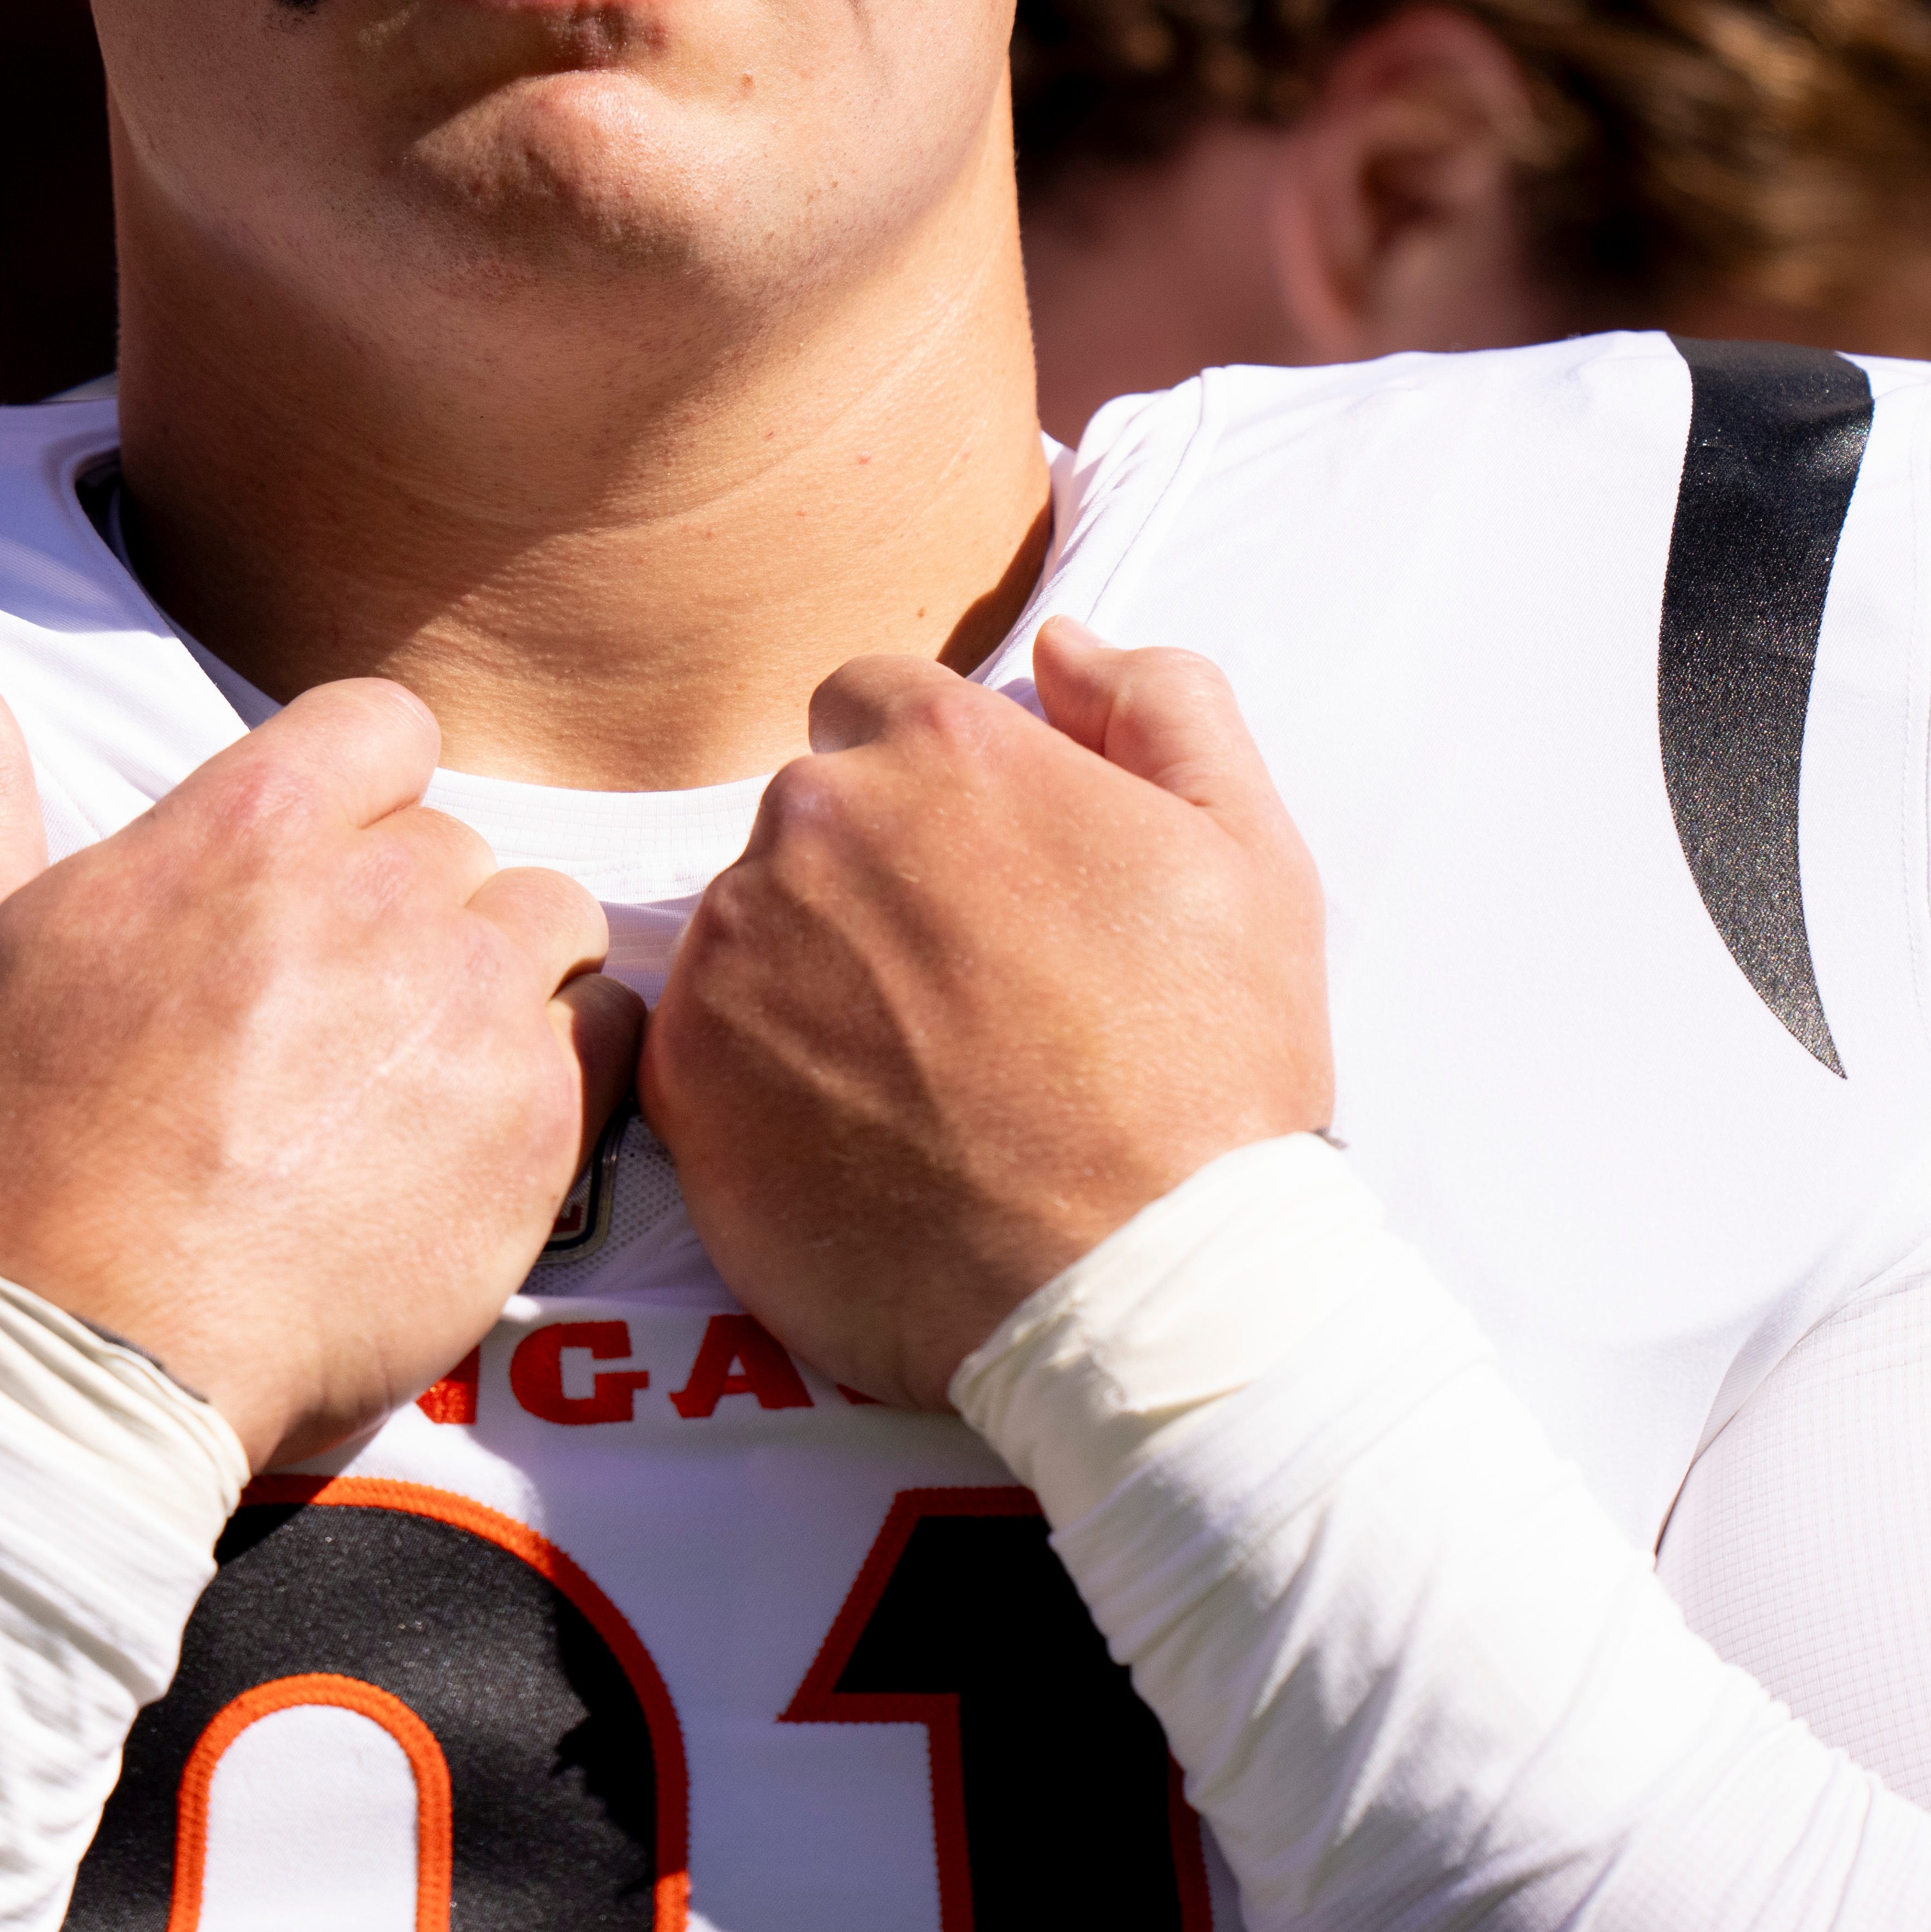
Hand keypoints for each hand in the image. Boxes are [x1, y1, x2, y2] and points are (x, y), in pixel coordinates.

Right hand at [0, 628, 639, 1463]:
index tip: (321, 871)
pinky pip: (614, 1043)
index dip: (361, 790)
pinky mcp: (539, 1133)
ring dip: (503, 979)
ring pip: (551, 930)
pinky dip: (569, 1072)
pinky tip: (482, 1133)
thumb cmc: (12, 1149)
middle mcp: (385, 896)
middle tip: (334, 1018)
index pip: (385, 725)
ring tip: (418, 1072)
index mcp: (256, 827)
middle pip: (460, 845)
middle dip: (412, 910)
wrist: (88, 1356)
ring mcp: (473, 1012)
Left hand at [646, 618, 1327, 1408]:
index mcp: (938, 752)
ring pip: (750, 930)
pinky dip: (763, 1082)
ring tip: (921, 1084)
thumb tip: (1060, 644)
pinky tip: (860, 1142)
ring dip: (813, 981)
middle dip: (873, 883)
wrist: (1136, 1287)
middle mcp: (809, 825)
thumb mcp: (1248, 854)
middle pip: (809, 821)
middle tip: (969, 999)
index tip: (978, 879)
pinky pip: (702, 1042)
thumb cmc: (1208, 1076)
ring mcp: (731, 950)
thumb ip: (1160, 706)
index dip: (930, 790)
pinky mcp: (682, 1075)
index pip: (873, 706)